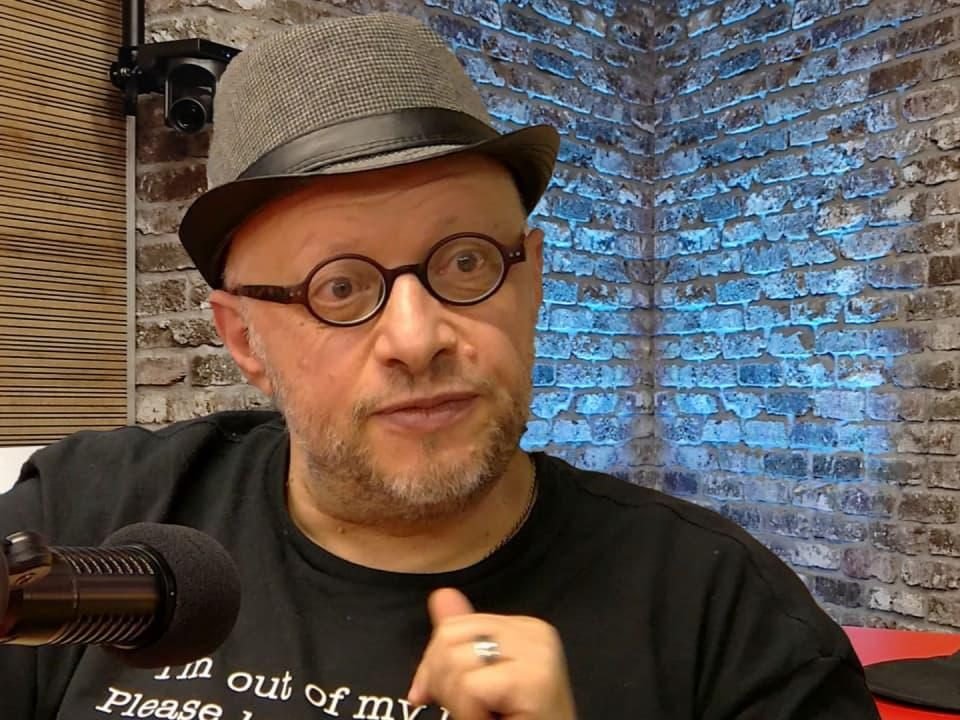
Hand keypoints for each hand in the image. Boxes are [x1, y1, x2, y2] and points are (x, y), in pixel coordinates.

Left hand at [407, 588, 576, 719]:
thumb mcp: (481, 679)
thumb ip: (460, 642)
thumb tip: (440, 595)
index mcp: (524, 628)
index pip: (455, 626)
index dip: (433, 664)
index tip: (426, 694)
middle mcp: (535, 632)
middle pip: (451, 636)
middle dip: (440, 679)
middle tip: (461, 708)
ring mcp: (538, 652)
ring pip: (456, 660)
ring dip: (456, 701)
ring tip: (481, 715)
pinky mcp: (534, 678)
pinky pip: (470, 686)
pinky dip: (467, 711)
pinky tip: (488, 719)